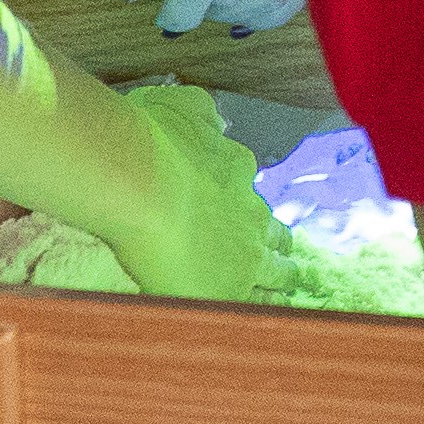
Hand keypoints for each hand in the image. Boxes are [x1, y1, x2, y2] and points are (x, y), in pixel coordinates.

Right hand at [97, 83, 297, 303]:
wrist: (139, 183)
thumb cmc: (148, 140)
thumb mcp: (179, 106)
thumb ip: (201, 112)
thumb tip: (217, 120)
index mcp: (236, 169)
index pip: (249, 187)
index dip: (246, 198)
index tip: (240, 206)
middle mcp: (250, 211)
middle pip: (275, 232)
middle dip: (279, 242)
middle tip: (283, 254)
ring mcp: (245, 254)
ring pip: (276, 272)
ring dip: (281, 279)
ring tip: (284, 289)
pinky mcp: (231, 290)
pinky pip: (257, 306)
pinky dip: (260, 310)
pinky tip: (258, 318)